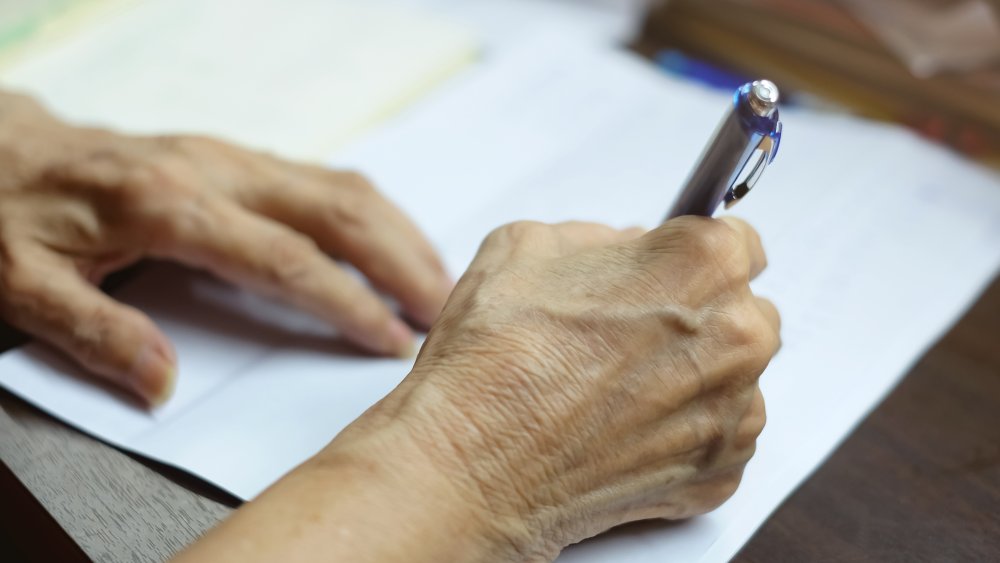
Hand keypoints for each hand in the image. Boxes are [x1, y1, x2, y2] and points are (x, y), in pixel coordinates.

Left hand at [0, 91, 451, 405]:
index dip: (346, 301)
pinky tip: (393, 243)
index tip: (390, 339)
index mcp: (168, 204)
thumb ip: (95, 332)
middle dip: (401, 262)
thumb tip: (162, 382)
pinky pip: (324, 180)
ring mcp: (231, 158)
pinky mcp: (236, 159)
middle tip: (445, 309)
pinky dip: (373, 216)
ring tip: (439, 280)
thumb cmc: (14, 212)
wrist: (2, 147)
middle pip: (336, 210)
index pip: (284, 258)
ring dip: (399, 233)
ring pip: (340, 187)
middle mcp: (215, 171)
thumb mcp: (25, 282)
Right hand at [345, 217, 779, 559]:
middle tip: (631, 331)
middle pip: (742, 311)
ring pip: (731, 377)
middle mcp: (736, 337)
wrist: (472, 463)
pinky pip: (716, 436)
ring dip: (690, 376)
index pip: (739, 241)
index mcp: (702, 266)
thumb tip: (623, 251)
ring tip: (615, 387)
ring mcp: (734, 411)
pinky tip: (621, 427)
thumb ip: (599, 238)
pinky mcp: (720, 470)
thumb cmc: (496, 360)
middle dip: (698, 315)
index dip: (694, 256)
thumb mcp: (527, 245)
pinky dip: (679, 432)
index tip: (674, 270)